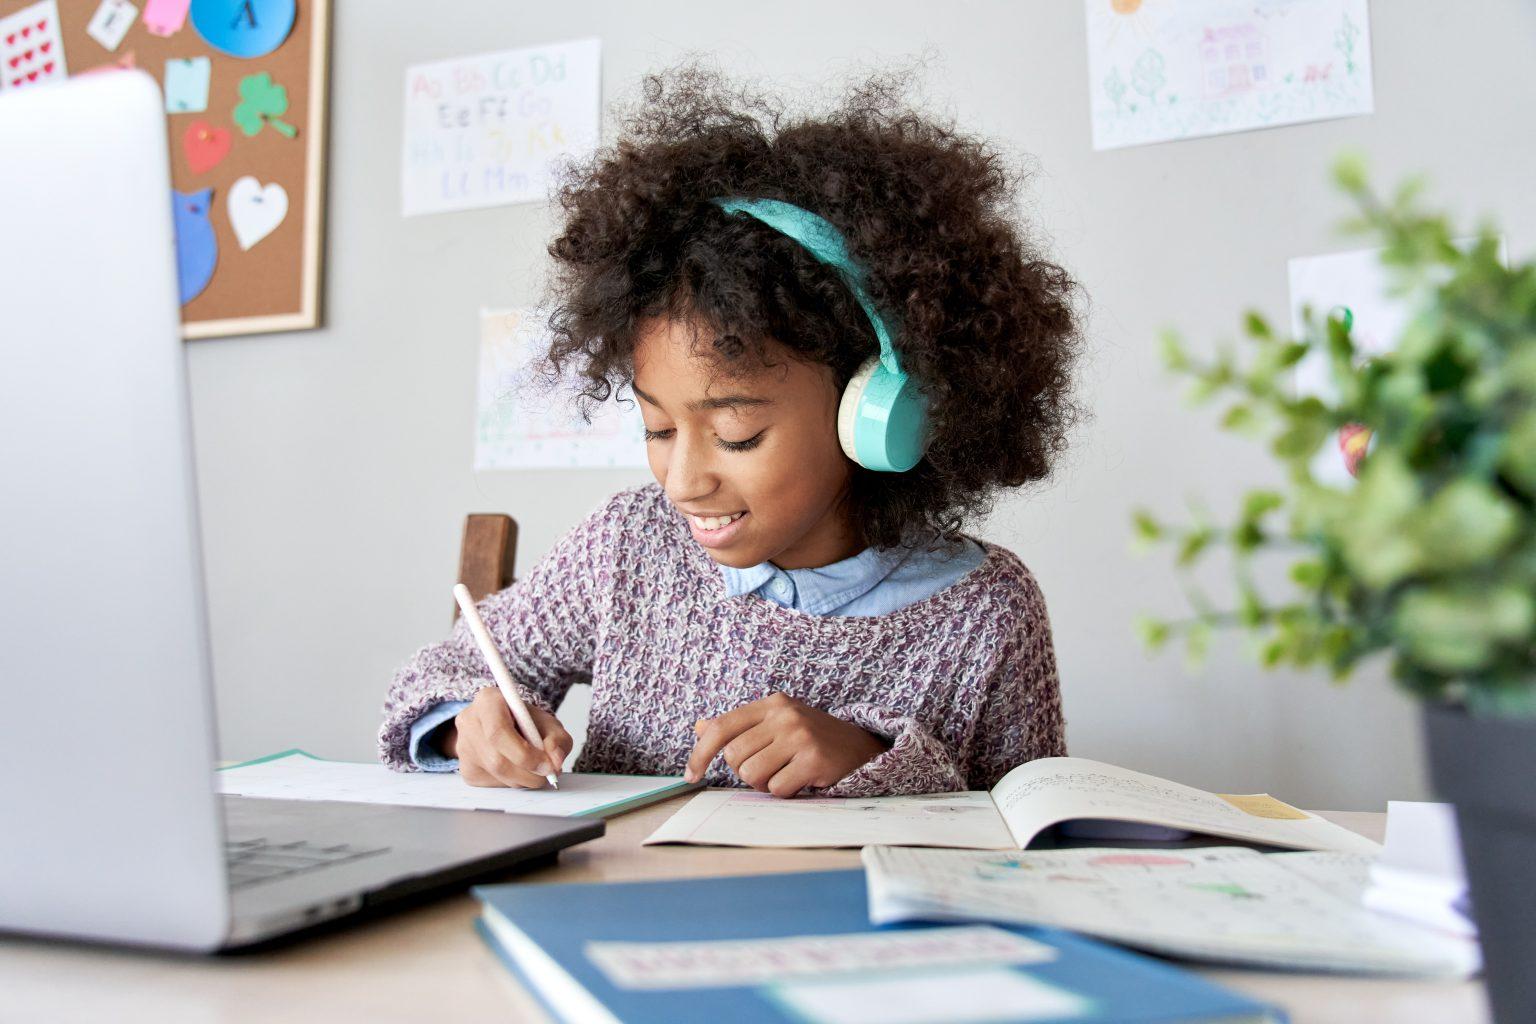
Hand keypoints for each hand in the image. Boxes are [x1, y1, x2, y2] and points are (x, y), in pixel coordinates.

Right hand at [442, 686, 572, 788]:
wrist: (505, 724)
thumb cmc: (525, 720)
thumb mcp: (547, 722)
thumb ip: (557, 738)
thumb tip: (555, 760)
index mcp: (487, 701)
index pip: (499, 732)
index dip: (525, 754)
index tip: (547, 765)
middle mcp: (469, 722)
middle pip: (497, 759)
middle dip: (529, 772)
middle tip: (549, 773)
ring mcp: (463, 747)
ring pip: (497, 775)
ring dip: (524, 778)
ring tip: (536, 768)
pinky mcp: (467, 769)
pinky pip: (494, 784)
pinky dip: (514, 781)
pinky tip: (519, 769)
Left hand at [685, 692, 889, 797]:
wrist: (860, 747)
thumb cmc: (811, 738)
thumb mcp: (776, 724)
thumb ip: (739, 726)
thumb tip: (700, 727)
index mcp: (772, 703)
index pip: (722, 727)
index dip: (700, 753)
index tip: (691, 775)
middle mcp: (785, 715)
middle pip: (735, 756)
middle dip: (745, 772)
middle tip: (769, 769)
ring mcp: (800, 736)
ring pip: (752, 774)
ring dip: (765, 784)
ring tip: (786, 773)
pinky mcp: (814, 759)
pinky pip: (776, 788)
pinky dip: (785, 791)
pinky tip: (802, 780)